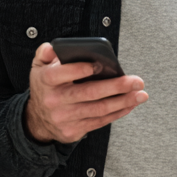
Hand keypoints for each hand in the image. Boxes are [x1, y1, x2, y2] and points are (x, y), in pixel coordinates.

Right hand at [25, 42, 147, 143]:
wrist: (37, 120)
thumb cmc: (45, 87)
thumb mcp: (38, 66)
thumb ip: (45, 53)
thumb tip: (54, 47)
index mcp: (47, 81)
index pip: (63, 73)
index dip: (81, 69)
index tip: (100, 64)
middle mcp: (55, 100)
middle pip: (89, 93)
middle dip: (116, 87)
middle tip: (136, 81)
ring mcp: (65, 117)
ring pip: (99, 109)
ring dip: (123, 102)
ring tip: (140, 94)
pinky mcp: (74, 130)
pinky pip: (100, 121)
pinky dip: (118, 113)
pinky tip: (130, 105)